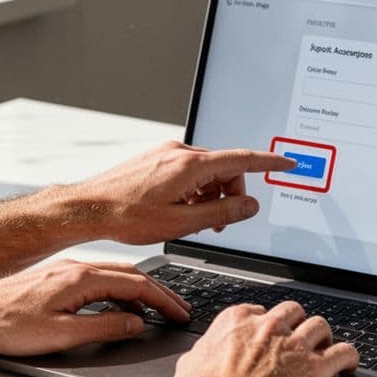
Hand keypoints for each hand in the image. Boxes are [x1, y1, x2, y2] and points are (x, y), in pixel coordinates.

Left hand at [0, 260, 189, 359]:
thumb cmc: (9, 325)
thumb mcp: (62, 335)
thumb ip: (103, 328)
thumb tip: (135, 325)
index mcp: (82, 279)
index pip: (136, 285)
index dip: (163, 300)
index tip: (179, 313)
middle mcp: (77, 268)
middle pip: (131, 276)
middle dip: (159, 293)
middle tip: (177, 310)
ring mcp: (67, 270)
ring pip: (115, 275)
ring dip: (140, 291)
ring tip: (156, 309)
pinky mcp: (57, 278)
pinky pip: (100, 279)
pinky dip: (119, 290)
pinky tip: (119, 306)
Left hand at [81, 141, 295, 244]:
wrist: (90, 208)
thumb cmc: (127, 217)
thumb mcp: (181, 224)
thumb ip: (221, 214)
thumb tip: (250, 205)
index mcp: (190, 165)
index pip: (242, 159)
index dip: (269, 163)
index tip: (287, 163)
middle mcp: (180, 152)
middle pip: (225, 168)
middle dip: (229, 195)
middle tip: (217, 224)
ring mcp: (167, 153)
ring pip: (207, 171)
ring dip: (210, 195)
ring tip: (192, 220)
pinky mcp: (157, 158)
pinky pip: (189, 170)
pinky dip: (194, 189)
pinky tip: (179, 209)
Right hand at [170, 301, 359, 376]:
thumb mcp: (189, 367)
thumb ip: (200, 355)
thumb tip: (196, 359)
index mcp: (238, 321)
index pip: (260, 311)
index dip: (267, 324)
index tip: (270, 335)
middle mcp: (269, 327)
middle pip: (294, 312)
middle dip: (297, 324)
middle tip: (298, 339)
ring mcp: (295, 345)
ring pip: (321, 326)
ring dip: (323, 337)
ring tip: (324, 349)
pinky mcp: (316, 368)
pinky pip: (344, 352)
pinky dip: (350, 357)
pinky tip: (349, 364)